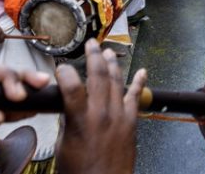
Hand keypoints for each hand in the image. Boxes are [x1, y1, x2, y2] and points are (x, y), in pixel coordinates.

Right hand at [56, 39, 146, 173]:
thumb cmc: (79, 172)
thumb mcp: (63, 147)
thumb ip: (67, 123)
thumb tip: (68, 107)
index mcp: (80, 120)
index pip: (71, 86)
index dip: (65, 72)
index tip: (61, 66)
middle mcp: (102, 114)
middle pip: (98, 76)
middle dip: (93, 56)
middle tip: (90, 44)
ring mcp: (119, 116)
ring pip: (116, 81)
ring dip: (112, 64)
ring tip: (107, 52)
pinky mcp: (131, 122)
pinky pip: (136, 97)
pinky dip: (139, 83)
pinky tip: (142, 71)